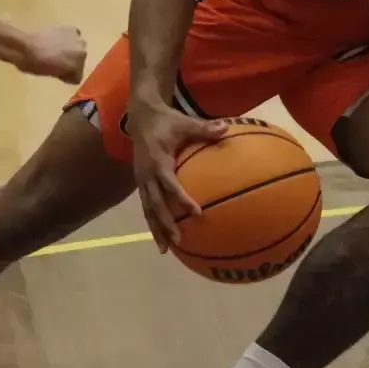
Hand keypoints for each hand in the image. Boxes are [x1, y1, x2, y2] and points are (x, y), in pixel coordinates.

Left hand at [17, 26, 86, 81]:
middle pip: (79, 61)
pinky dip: (68, 38)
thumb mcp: (52, 74)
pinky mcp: (72, 29)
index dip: (66, 75)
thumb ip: (64, 72)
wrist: (26, 46)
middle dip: (71, 61)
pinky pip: (74, 36)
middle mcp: (82, 53)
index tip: (57, 72)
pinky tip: (58, 39)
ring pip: (78, 48)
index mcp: (77, 68)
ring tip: (57, 49)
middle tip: (57, 60)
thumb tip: (65, 68)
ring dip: (70, 49)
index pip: (76, 76)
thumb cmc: (36, 65)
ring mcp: (78, 39)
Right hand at [129, 101, 225, 251]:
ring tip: (164, 249)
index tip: (196, 213)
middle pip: (154, 204)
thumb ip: (204, 128)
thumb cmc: (167, 120)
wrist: (141, 117)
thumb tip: (227, 127)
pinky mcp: (141, 183)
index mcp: (158, 160)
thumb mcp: (185, 122)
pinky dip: (153, 222)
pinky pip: (146, 205)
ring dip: (156, 229)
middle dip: (165, 223)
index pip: (169, 183)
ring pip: (147, 209)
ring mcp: (142, 180)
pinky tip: (162, 237)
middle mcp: (147, 174)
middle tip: (178, 240)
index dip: (181, 198)